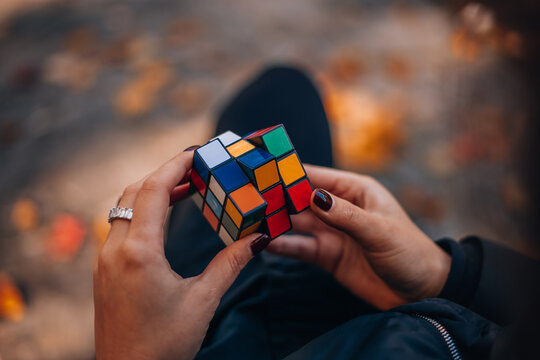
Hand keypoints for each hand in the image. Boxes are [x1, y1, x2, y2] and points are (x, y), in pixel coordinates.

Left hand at [94, 149, 269, 359]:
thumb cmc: (165, 344)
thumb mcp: (203, 301)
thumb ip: (230, 264)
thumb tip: (258, 238)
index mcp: (139, 253)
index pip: (154, 190)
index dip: (175, 166)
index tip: (196, 152)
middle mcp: (115, 251)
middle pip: (135, 191)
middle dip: (165, 173)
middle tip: (196, 168)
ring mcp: (104, 261)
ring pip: (124, 207)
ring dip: (152, 191)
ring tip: (184, 188)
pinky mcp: (104, 271)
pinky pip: (120, 226)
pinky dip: (142, 211)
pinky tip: (163, 219)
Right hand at [266, 165, 450, 309]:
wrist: (421, 293)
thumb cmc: (409, 253)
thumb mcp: (378, 230)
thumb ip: (345, 215)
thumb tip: (312, 197)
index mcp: (354, 191)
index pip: (315, 177)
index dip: (288, 173)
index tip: (261, 170)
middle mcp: (339, 208)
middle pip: (300, 199)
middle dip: (276, 198)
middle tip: (247, 198)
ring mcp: (331, 232)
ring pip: (296, 223)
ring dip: (275, 222)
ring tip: (249, 221)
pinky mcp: (328, 255)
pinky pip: (300, 247)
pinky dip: (283, 245)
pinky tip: (264, 244)